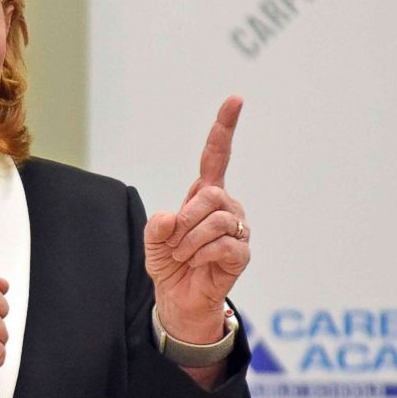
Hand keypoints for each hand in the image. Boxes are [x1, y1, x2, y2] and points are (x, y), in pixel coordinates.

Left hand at [144, 96, 250, 342]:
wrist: (179, 297)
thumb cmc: (169, 263)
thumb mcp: (153, 241)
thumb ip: (157, 226)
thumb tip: (172, 216)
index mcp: (204, 195)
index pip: (216, 155)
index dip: (224, 128)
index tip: (235, 100)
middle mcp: (226, 206)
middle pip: (209, 195)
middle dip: (184, 220)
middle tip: (173, 243)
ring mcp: (238, 228)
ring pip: (216, 220)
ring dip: (189, 242)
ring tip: (183, 256)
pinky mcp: (242, 252)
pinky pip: (224, 244)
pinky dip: (202, 255)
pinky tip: (198, 264)